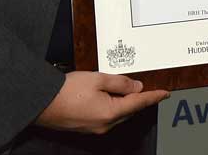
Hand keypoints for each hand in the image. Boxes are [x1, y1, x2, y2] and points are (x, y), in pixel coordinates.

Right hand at [35, 71, 168, 133]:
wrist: (42, 102)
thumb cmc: (66, 90)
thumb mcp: (98, 79)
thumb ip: (120, 82)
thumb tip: (136, 86)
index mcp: (110, 113)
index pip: (138, 103)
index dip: (153, 96)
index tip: (165, 93)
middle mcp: (105, 125)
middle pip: (129, 110)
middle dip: (139, 99)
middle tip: (148, 88)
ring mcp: (95, 128)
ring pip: (118, 114)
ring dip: (125, 102)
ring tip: (128, 89)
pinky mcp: (86, 127)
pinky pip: (107, 116)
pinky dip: (113, 106)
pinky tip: (111, 97)